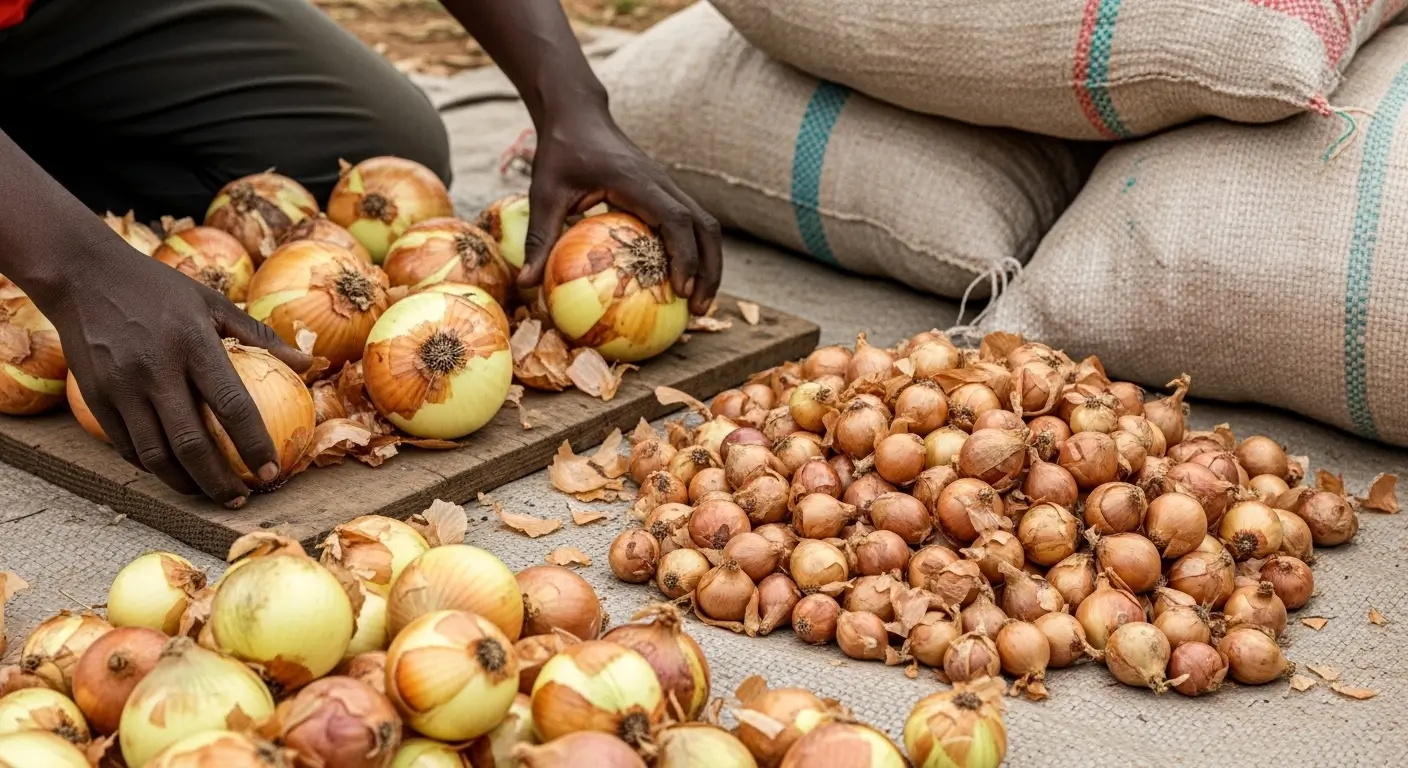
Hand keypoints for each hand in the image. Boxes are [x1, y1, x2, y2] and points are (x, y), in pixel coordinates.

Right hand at [46, 233, 310, 507]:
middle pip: (190, 443)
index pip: (231, 406)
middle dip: (218, 481)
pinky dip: (153, 465)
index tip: (272, 472)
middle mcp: (155, 370)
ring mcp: (120, 387)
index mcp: (192, 344)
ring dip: (185, 483)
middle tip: (241, 498)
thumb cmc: (159, 289)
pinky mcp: (94, 397)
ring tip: (209, 493)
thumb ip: (259, 336)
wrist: (83, 276)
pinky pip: (127, 445)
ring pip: (155, 454)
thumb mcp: (212, 302)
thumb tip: (306, 364)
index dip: (254, 445)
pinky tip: (174, 471)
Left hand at [518, 108, 722, 315]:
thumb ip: (539, 237)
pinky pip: (691, 223)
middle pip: (705, 227)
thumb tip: (525, 284)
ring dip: (709, 263)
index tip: (681, 289)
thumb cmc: (560, 152)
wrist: (578, 115)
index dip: (685, 255)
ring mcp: (667, 186)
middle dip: (710, 269)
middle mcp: (661, 183)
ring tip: (698, 301)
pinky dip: (695, 252)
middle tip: (699, 309)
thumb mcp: (544, 193)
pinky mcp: (664, 192)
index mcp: (638, 181)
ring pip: (705, 225)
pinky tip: (680, 281)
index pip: (676, 219)